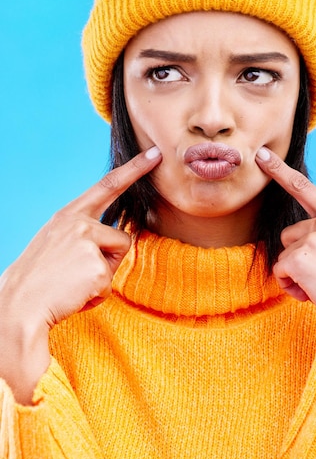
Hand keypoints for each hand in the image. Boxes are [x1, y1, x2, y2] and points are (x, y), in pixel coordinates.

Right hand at [0, 147, 161, 329]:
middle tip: (152, 161)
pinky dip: (95, 295)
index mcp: (69, 215)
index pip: (107, 185)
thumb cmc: (40, 279)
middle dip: (117, 248)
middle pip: (121, 236)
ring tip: (74, 282)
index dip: (133, 169)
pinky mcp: (96, 268)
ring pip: (116, 261)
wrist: (19, 305)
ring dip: (102, 276)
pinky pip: (109, 283)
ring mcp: (88, 243)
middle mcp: (79, 223)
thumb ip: (83, 233)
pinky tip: (74, 294)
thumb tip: (115, 237)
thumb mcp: (57, 243)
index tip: (154, 153)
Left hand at [256, 147, 315, 339]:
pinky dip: (290, 286)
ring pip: (283, 255)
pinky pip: (279, 271)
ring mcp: (313, 238)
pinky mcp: (299, 258)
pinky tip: (313, 293)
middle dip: (299, 257)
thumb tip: (295, 238)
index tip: (262, 155)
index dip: (280, 170)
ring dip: (295, 274)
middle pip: (288, 235)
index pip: (304, 188)